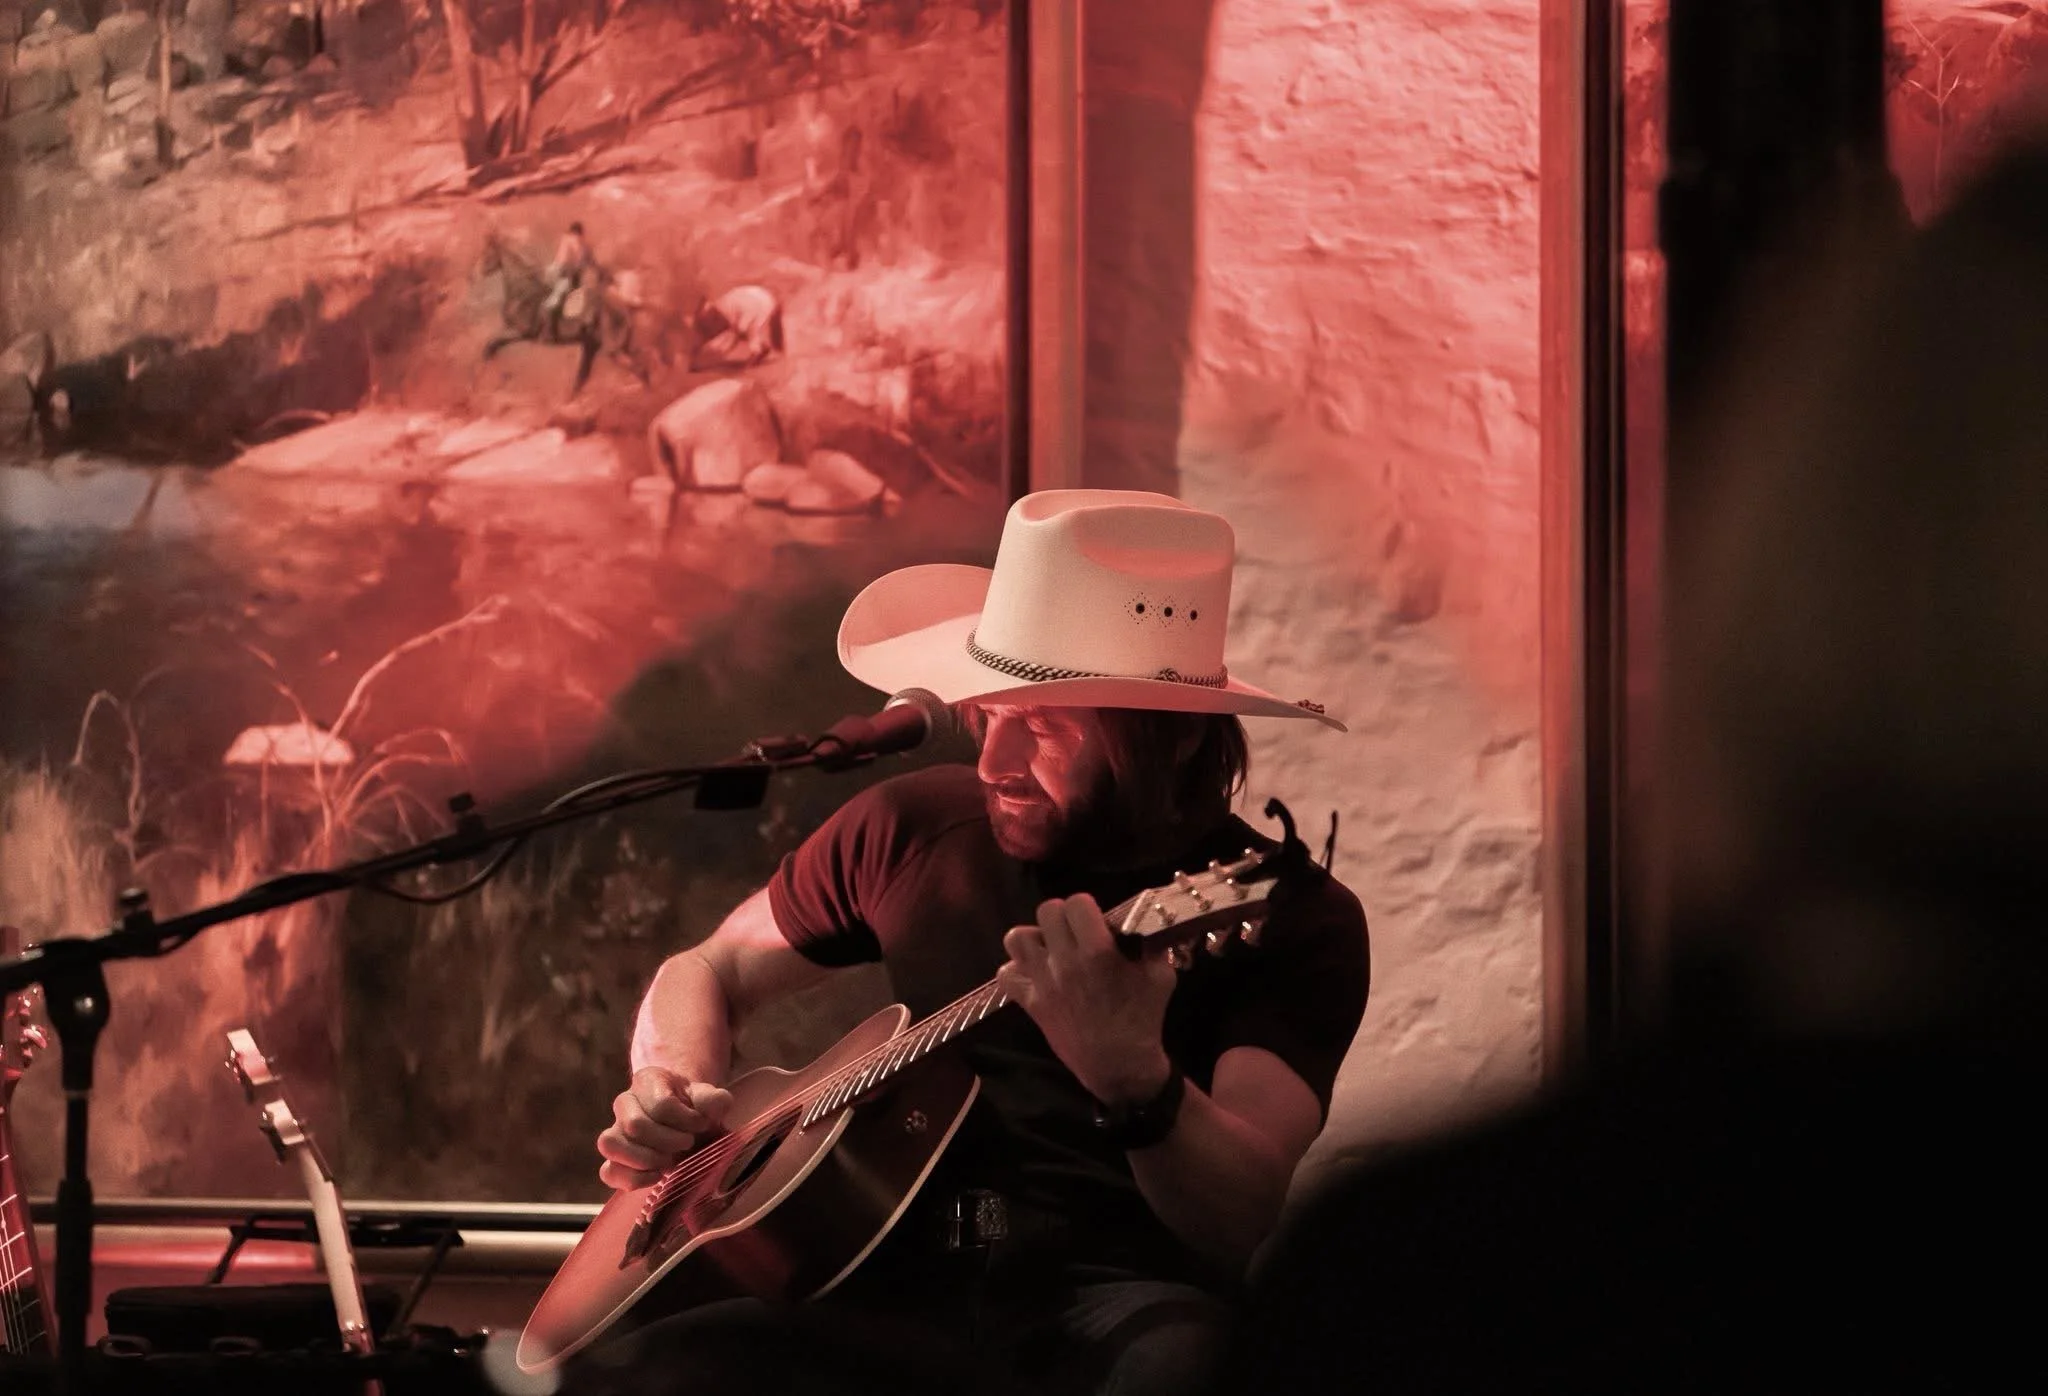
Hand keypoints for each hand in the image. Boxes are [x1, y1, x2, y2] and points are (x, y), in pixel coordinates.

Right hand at [596, 1066, 733, 1190]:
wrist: (684, 1120)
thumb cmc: (694, 1107)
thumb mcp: (708, 1098)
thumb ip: (715, 1099)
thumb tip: (718, 1103)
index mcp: (647, 1081)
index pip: (661, 1105)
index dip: (686, 1121)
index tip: (701, 1125)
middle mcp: (624, 1103)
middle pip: (635, 1125)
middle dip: (668, 1141)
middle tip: (687, 1144)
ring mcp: (614, 1130)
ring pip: (610, 1144)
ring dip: (645, 1159)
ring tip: (668, 1161)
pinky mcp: (613, 1159)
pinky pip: (609, 1172)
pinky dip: (633, 1179)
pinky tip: (657, 1176)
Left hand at [996, 894, 1177, 1104]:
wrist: (1119, 1066)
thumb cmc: (1143, 1019)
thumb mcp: (1160, 976)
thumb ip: (1151, 944)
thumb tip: (1143, 920)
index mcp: (1097, 951)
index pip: (1077, 902)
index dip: (1087, 907)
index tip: (1096, 921)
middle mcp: (1064, 962)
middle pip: (1047, 911)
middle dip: (1063, 917)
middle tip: (1075, 933)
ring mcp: (1043, 983)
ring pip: (1017, 938)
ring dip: (1035, 939)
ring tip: (1051, 950)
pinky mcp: (1030, 1003)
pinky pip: (1005, 975)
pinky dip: (1017, 971)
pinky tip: (1036, 975)